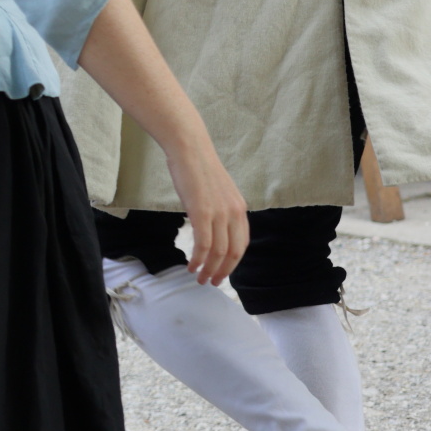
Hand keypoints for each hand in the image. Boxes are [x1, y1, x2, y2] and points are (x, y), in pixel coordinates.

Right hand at [162, 142, 249, 285]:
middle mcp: (234, 213)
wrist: (189, 148)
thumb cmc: (197, 167)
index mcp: (240, 209)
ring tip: (199, 278)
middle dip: (223, 271)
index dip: (233, 263)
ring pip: (219, 252)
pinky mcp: (201, 212)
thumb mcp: (216, 191)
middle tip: (212, 282)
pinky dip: (198, 259)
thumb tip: (211, 225)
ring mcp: (219, 213)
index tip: (222, 272)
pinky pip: (203, 244)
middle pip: (234, 252)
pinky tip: (191, 266)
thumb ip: (219, 208)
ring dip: (209, 269)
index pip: (242, 244)